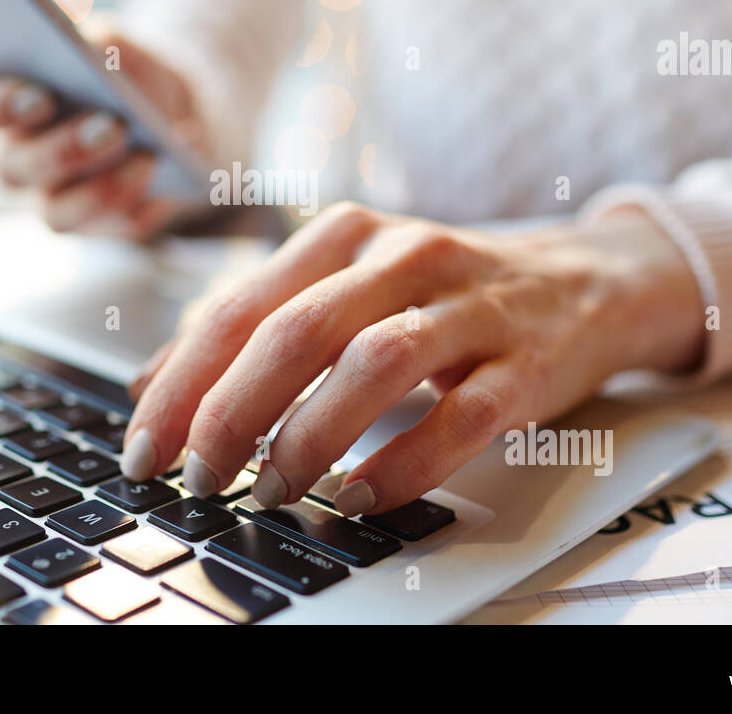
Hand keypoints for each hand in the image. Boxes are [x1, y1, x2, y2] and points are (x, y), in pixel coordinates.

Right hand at [0, 17, 207, 239]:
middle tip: (109, 126)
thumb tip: (95, 47)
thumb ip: (100, 38)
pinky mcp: (101, 227)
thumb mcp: (121, 43)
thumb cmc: (128, 72)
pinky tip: (166, 179)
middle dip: (61, 149)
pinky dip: (143, 202)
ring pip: (57, 213)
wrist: (180, 116)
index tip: (38, 95)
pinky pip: (115, 227)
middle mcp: (13, 161)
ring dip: (102, 188)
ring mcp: (51, 201)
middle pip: (12, 168)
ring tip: (146, 156)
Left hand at [120, 202, 703, 514]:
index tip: (145, 446)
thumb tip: (153, 385)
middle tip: (199, 477)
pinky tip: (363, 497)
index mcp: (344, 235)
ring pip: (376, 362)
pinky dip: (406, 463)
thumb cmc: (443, 293)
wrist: (587, 279)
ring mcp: (472, 304)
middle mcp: (403, 255)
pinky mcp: (528, 360)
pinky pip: (463, 416)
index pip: (240, 307)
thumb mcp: (347, 287)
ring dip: (311, 436)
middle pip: (296, 330)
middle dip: (231, 413)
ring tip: (274, 490)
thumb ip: (254, 326)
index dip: (182, 382)